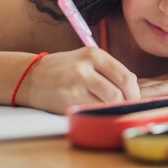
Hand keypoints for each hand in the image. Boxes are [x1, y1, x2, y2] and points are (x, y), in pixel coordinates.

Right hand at [19, 47, 139, 113]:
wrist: (31, 77)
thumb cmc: (65, 70)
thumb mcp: (87, 61)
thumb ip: (109, 70)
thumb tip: (134, 85)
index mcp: (94, 54)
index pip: (126, 76)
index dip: (135, 91)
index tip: (135, 99)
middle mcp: (86, 66)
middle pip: (121, 89)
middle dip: (129, 101)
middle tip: (129, 107)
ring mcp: (76, 83)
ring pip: (109, 101)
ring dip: (115, 108)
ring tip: (113, 110)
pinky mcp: (68, 99)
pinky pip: (94, 110)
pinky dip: (100, 112)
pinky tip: (98, 112)